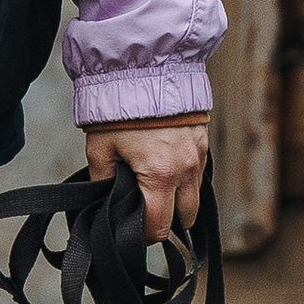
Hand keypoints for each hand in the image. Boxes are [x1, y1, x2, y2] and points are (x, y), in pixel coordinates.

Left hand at [84, 117, 208, 246]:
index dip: (144, 238)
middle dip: (167, 223)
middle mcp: (186, 169)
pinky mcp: (204, 140)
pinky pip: (199, 173)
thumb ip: (102, 180)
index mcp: (160, 175)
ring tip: (154, 192)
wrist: (147, 65)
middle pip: (186, 218)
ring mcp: (199, 154)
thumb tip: (103, 201)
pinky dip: (186, 179)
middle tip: (144, 217)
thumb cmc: (120, 105)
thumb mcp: (100, 147)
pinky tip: (166, 171)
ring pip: (196, 196)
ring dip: (179, 201)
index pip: (159, 226)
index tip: (133, 236)